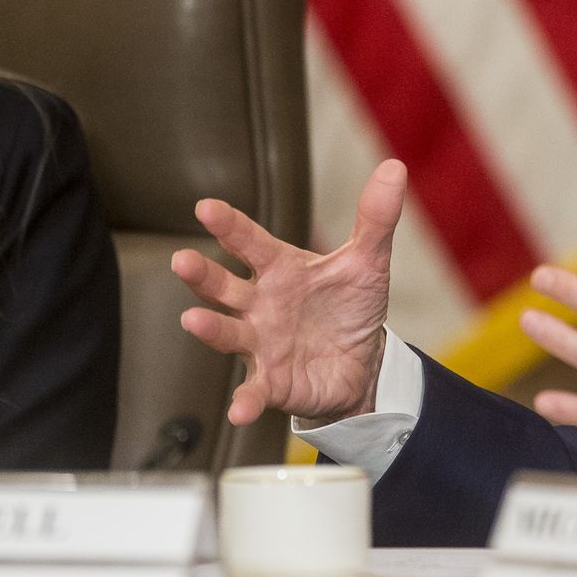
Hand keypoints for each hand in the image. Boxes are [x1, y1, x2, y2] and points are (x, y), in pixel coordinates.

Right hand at [172, 159, 405, 425]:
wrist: (362, 363)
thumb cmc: (350, 307)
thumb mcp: (368, 261)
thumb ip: (375, 218)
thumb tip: (394, 167)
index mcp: (279, 269)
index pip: (250, 242)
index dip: (228, 225)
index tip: (206, 207)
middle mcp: (260, 304)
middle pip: (224, 286)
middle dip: (202, 275)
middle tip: (182, 261)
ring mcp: (261, 343)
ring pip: (228, 333)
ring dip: (210, 328)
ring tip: (192, 320)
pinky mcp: (272, 381)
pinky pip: (254, 390)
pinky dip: (245, 400)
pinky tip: (238, 409)